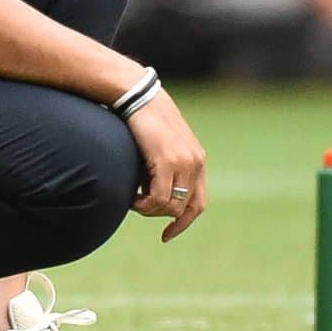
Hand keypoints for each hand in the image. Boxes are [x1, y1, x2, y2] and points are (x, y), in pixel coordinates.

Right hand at [127, 91, 207, 242]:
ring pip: (171, 207)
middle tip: (142, 209)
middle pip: (186, 209)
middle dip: (163, 218)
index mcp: (197, 161)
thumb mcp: (160, 149)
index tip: (166, 235)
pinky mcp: (168, 161)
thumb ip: (164, 171)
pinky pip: (159, 198)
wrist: (138, 96)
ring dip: (150, 210)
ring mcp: (184, 162)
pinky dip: (144, 205)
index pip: (199, 204)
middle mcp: (196, 163)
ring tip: (135, 199)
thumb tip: (153, 199)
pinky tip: (133, 197)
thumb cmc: (143, 122)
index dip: (183, 223)